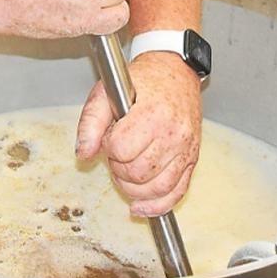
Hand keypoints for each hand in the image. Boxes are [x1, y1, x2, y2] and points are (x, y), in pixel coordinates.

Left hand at [75, 50, 201, 216]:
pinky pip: (176, 193)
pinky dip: (157, 205)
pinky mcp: (192, 159)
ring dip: (133, 187)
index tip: (111, 137)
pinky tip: (141, 205)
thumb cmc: (144, 80)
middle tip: (119, 152)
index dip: (108, 147)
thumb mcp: (106, 90)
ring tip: (127, 170)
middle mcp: (173, 133)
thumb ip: (90, 122)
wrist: (176, 72)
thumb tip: (84, 153)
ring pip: (154, 188)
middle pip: (136, 173)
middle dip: (119, 168)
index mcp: (152, 114)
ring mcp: (185, 149)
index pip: (120, 149)